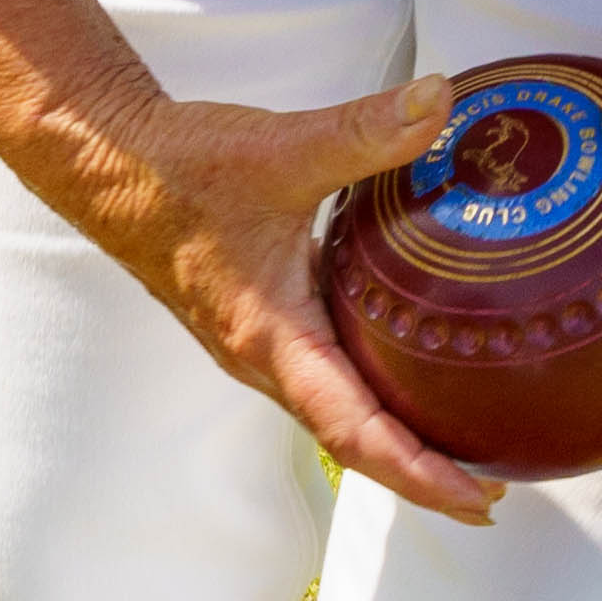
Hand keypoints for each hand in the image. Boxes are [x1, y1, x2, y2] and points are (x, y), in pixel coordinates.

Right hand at [30, 71, 503, 522]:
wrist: (109, 165)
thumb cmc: (183, 167)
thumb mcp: (282, 147)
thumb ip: (366, 129)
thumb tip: (442, 101)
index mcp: (272, 339)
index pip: (355, 432)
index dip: (420, 473)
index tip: (478, 499)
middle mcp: (265, 360)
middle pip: (352, 443)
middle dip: (421, 476)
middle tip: (492, 495)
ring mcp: (259, 348)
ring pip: (337, 416)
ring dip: (396, 444)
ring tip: (464, 451)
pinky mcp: (260, 325)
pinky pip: (326, 380)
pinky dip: (373, 398)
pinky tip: (412, 372)